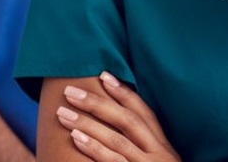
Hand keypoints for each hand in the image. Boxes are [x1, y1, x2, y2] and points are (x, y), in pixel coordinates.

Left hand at [55, 72, 179, 161]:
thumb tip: (115, 129)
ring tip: (63, 113)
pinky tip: (76, 139)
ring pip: (117, 140)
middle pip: (128, 121)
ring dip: (87, 123)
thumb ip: (145, 149)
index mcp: (164, 147)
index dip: (124, 93)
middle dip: (97, 103)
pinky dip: (94, 148)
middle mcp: (159, 154)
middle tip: (70, 91)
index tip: (103, 75)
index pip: (144, 112)